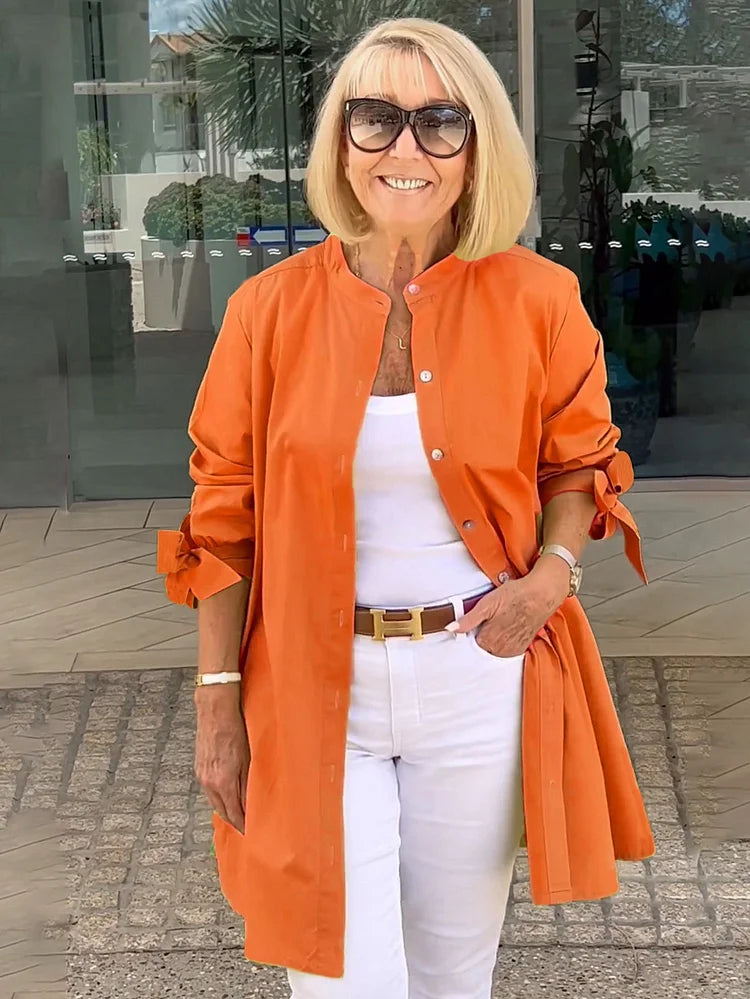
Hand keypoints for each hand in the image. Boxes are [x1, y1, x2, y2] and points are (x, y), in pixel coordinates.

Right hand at [194, 686, 249, 832]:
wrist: (215, 710)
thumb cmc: (235, 729)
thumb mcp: (248, 758)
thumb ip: (248, 784)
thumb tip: (252, 804)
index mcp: (223, 781)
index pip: (234, 813)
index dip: (244, 824)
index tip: (252, 831)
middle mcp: (209, 782)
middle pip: (223, 811)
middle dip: (235, 821)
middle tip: (247, 826)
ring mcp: (202, 775)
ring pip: (215, 801)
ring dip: (227, 809)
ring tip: (240, 813)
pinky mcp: (199, 768)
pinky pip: (209, 790)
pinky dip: (219, 796)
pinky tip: (227, 794)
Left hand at [447, 563, 568, 656]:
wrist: (542, 594)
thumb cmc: (516, 595)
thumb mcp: (487, 604)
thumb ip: (467, 620)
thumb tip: (449, 628)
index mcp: (488, 640)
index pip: (472, 640)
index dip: (476, 626)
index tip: (482, 616)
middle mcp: (501, 649)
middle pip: (484, 645)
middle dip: (486, 631)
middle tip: (494, 615)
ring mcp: (513, 649)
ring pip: (496, 647)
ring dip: (497, 636)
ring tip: (504, 618)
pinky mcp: (523, 647)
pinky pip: (508, 648)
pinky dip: (508, 638)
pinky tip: (511, 624)